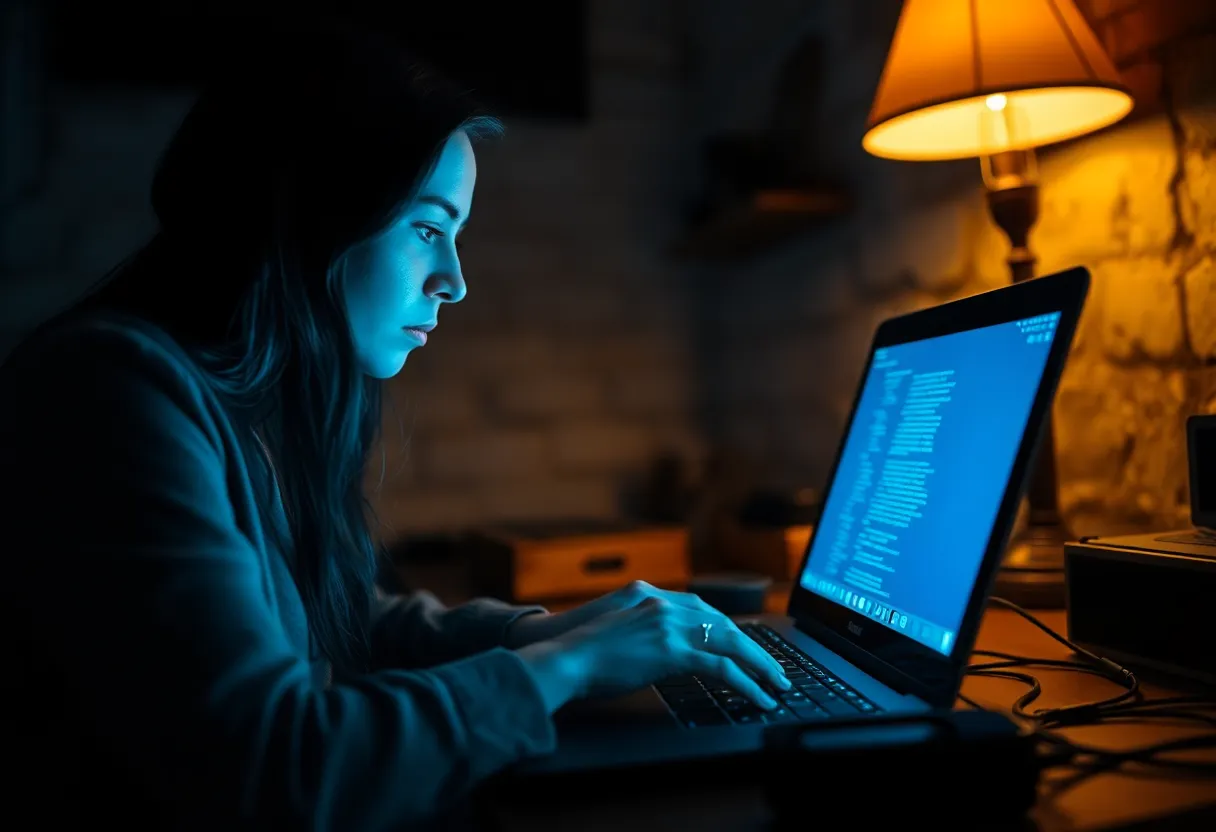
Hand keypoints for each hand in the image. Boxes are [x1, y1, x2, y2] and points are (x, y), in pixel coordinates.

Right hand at [518, 595, 790, 712]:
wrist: (564, 656)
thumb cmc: (583, 651)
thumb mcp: (617, 629)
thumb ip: (643, 630)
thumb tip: (662, 649)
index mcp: (651, 595)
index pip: (702, 608)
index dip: (727, 628)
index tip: (744, 643)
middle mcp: (665, 603)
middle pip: (722, 622)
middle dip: (752, 646)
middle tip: (773, 667)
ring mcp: (670, 625)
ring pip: (730, 641)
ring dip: (759, 664)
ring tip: (777, 683)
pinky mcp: (672, 651)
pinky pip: (722, 667)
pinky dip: (747, 682)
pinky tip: (759, 696)